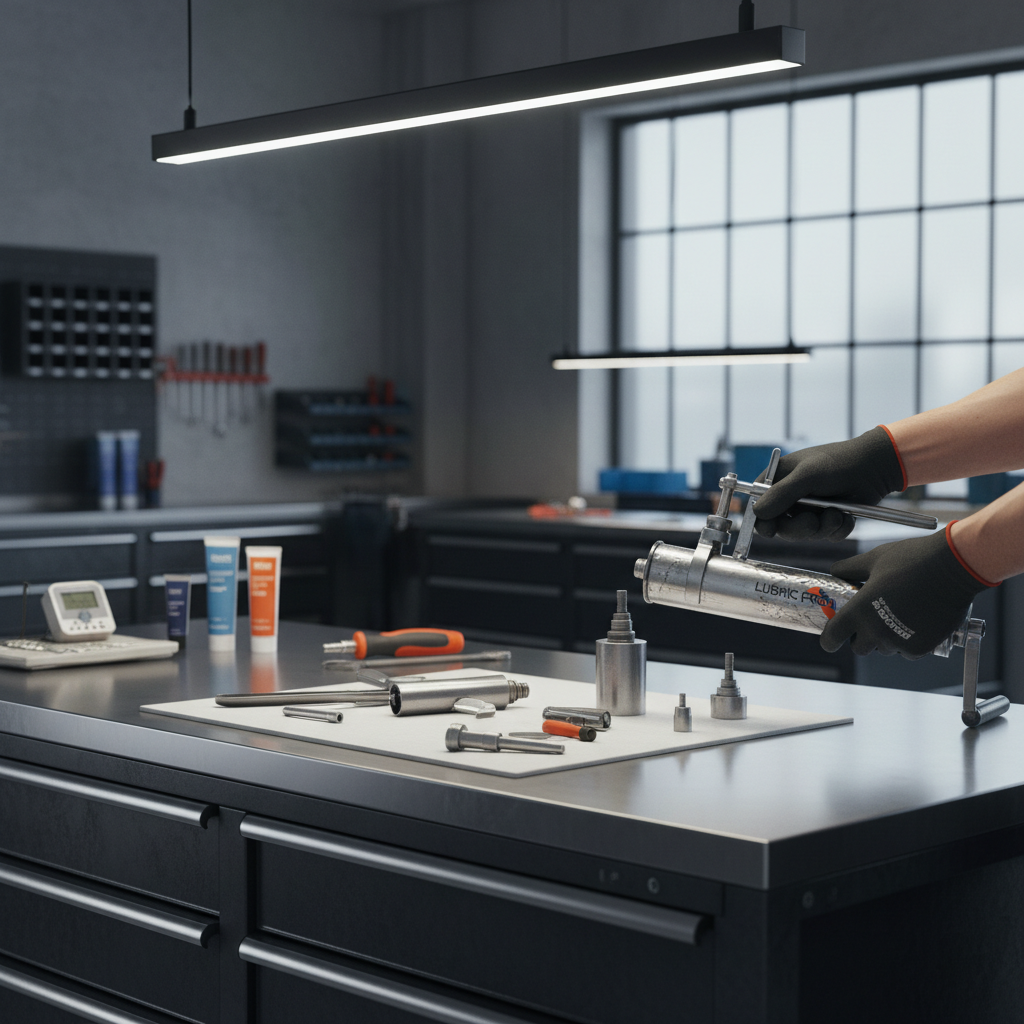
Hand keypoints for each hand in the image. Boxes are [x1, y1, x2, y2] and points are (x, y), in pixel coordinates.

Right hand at [753, 427, 904, 540]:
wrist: (876, 466)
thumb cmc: (839, 462)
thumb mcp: (807, 475)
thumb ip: (781, 494)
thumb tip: (757, 513)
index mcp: (778, 481)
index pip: (759, 507)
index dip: (763, 521)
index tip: (771, 531)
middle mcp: (791, 496)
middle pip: (781, 527)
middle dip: (799, 528)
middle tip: (814, 521)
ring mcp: (810, 508)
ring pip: (805, 534)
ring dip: (822, 528)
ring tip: (837, 514)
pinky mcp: (828, 518)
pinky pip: (826, 535)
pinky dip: (837, 529)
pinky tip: (845, 516)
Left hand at [821, 528, 992, 657]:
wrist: (953, 567)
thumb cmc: (911, 559)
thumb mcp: (873, 559)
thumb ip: (849, 569)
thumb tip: (835, 572)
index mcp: (859, 610)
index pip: (833, 637)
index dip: (829, 639)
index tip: (831, 639)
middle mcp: (876, 631)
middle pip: (859, 648)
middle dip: (861, 638)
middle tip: (870, 621)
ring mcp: (899, 641)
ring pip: (885, 649)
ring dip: (886, 638)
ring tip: (898, 616)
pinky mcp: (921, 648)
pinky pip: (907, 652)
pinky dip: (908, 642)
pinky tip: (915, 623)